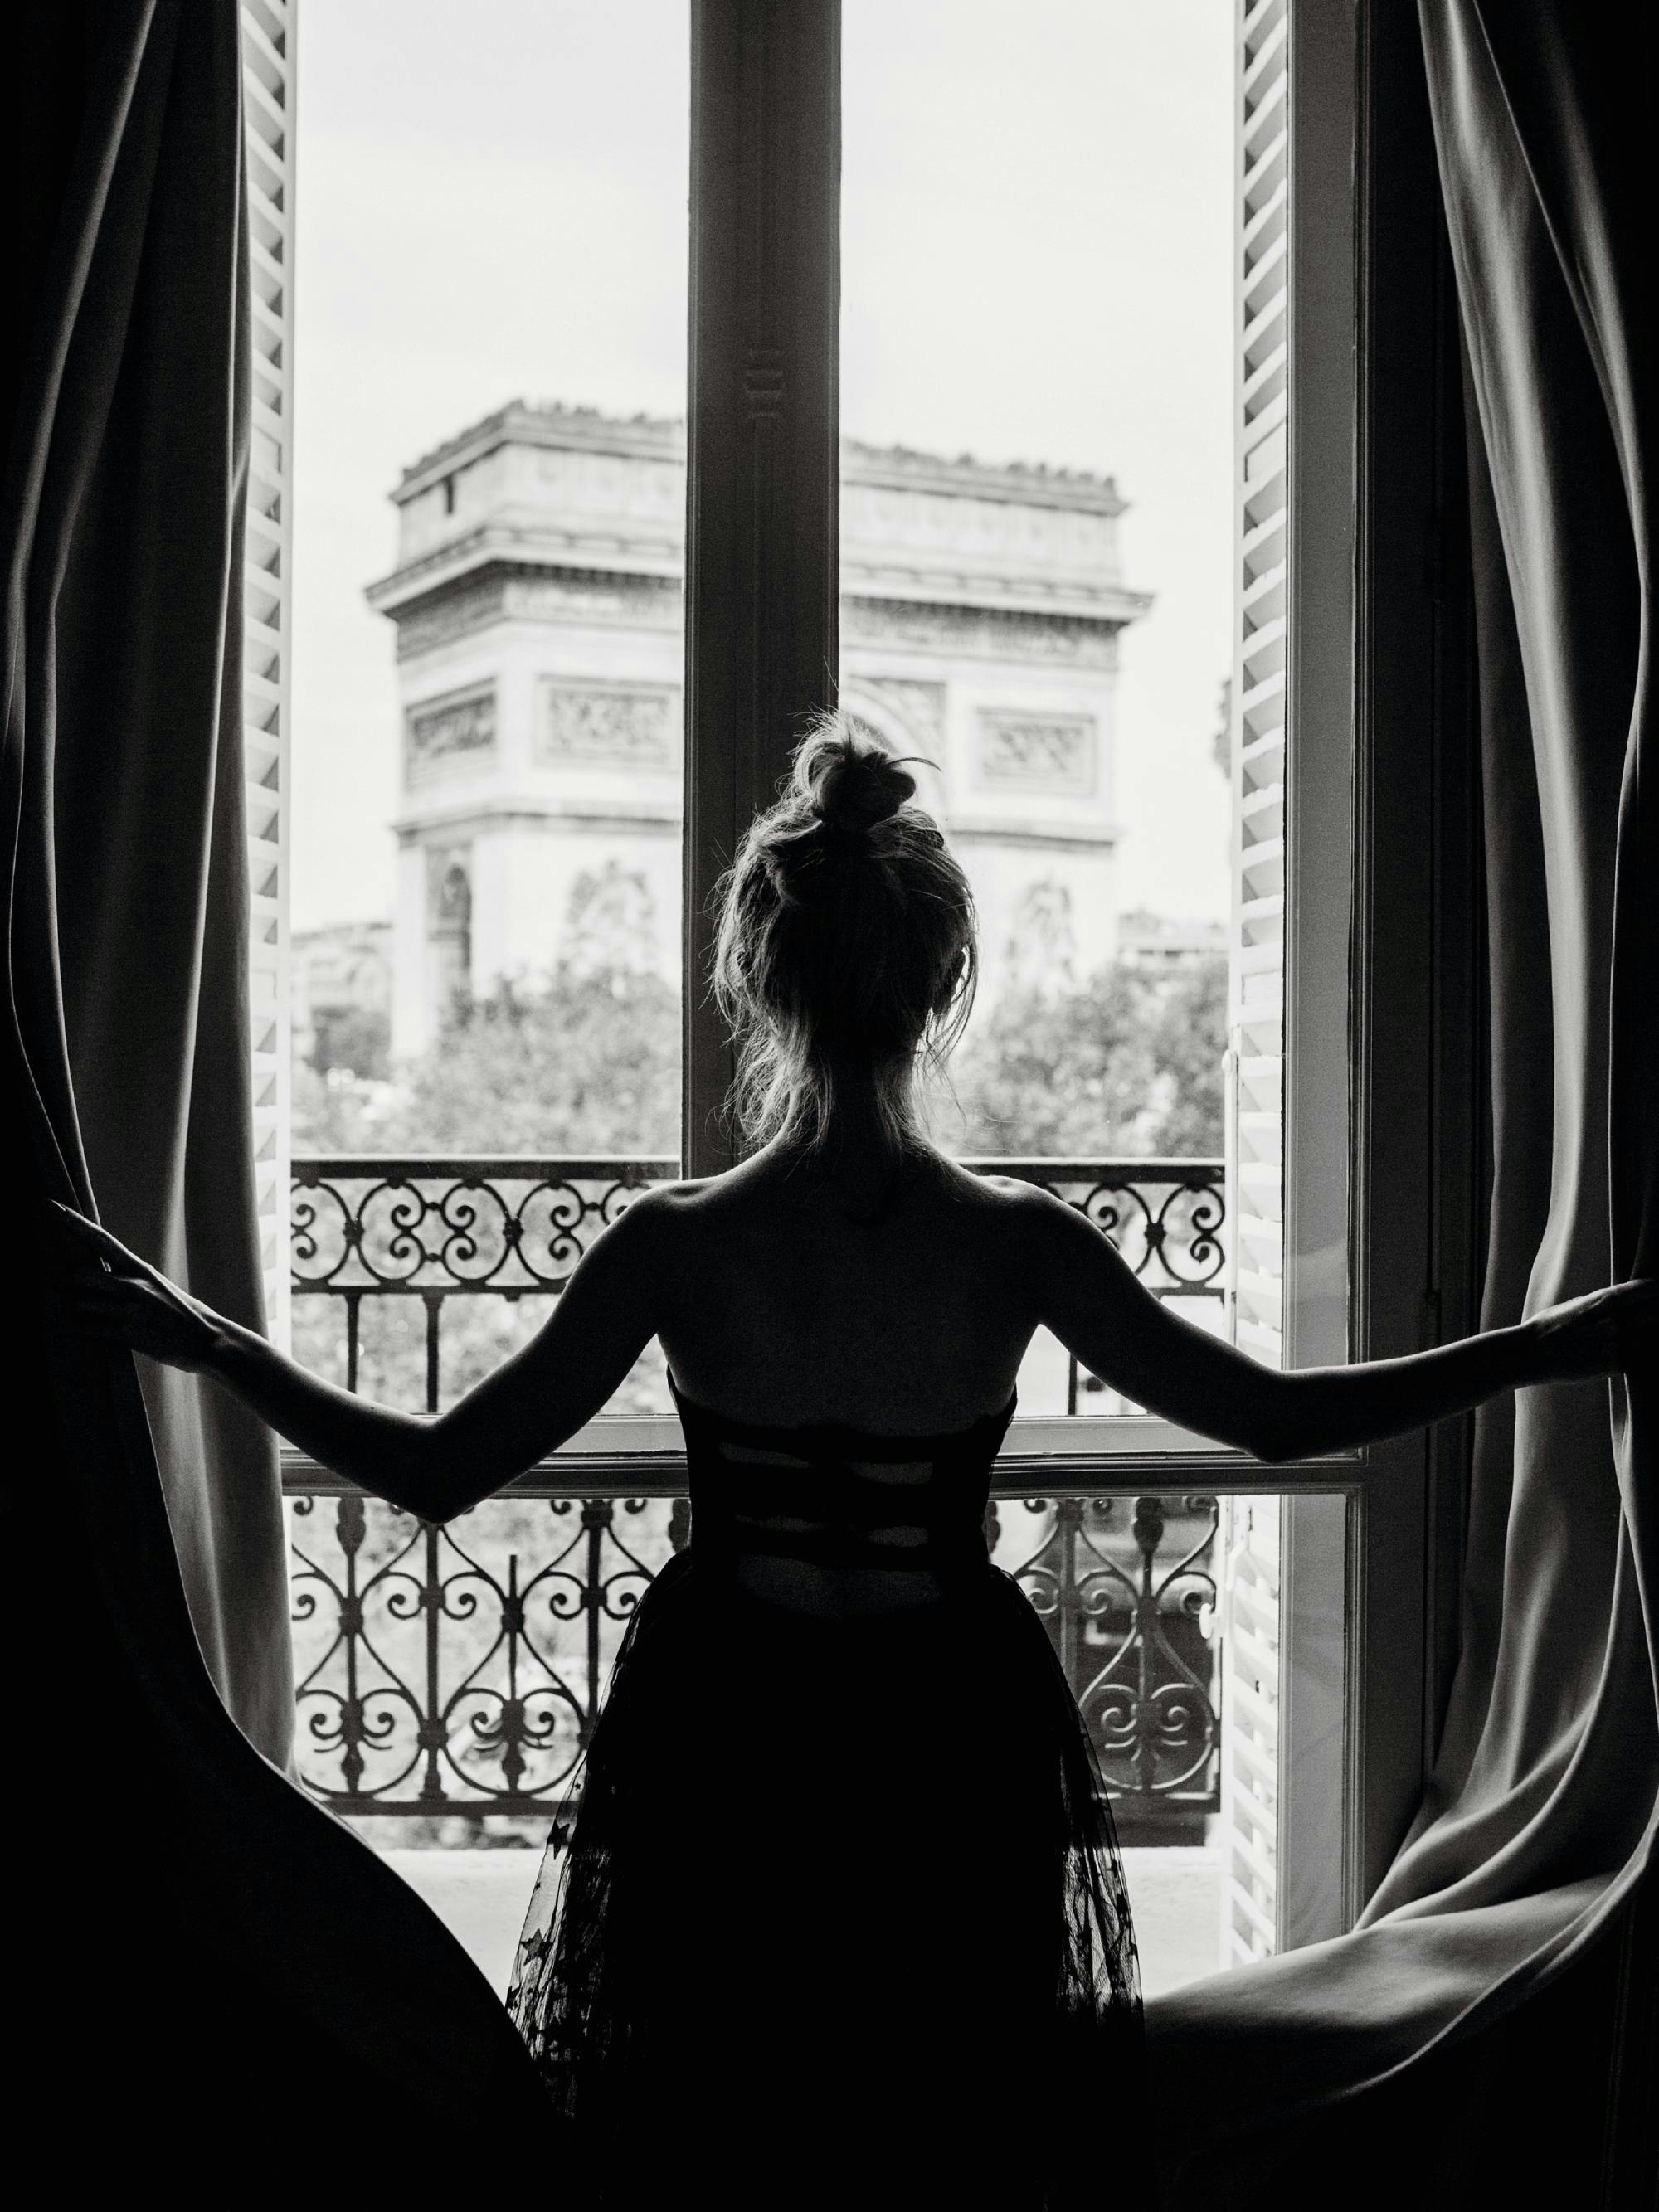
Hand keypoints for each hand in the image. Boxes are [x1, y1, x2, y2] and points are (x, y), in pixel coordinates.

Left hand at [55, 1205, 225, 1372]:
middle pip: (82, 1275)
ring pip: (83, 1305)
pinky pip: (91, 1329)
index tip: (53, 1207)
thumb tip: (92, 1278)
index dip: (75, 1224)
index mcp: (142, 1269)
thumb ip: (128, 1280)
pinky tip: (106, 1333)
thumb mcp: (158, 1287)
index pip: (102, 1241)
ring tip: (106, 1317)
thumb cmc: (182, 1314)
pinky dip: (92, 1331)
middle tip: (76, 1291)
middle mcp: (134, 1285)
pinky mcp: (127, 1333)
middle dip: (73, 1284)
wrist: (207, 1339)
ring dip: (85, 1312)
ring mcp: (129, 1309)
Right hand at [1531, 1277, 1658, 1382]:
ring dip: (1651, 1337)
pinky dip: (1643, 1357)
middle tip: (1654, 1315)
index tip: (1657, 1291)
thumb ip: (1595, 1305)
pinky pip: (1639, 1360)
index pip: (1643, 1290)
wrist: (1530, 1355)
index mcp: (1603, 1301)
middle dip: (1656, 1313)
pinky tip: (1642, 1354)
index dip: (1654, 1290)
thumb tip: (1610, 1305)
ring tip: (1648, 1335)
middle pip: (1654, 1314)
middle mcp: (1614, 1321)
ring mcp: (1616, 1345)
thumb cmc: (1546, 1327)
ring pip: (1651, 1339)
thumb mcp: (1572, 1306)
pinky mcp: (1613, 1366)